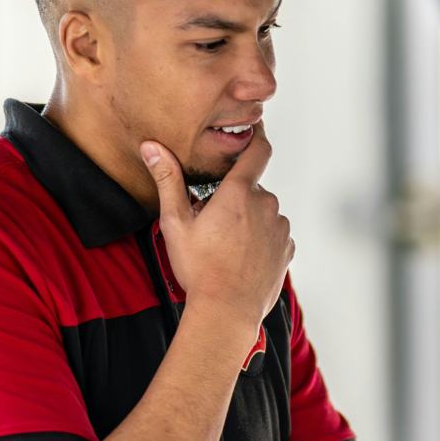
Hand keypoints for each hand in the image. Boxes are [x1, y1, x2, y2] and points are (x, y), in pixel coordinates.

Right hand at [141, 131, 290, 325]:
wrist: (226, 312)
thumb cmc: (200, 269)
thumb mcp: (176, 223)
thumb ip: (167, 180)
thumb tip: (152, 147)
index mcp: (240, 193)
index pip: (258, 151)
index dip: (257, 135)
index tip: (253, 128)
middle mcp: (266, 205)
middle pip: (252, 189)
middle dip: (234, 199)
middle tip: (212, 224)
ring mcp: (280, 229)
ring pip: (263, 213)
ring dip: (248, 221)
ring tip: (226, 247)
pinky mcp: (287, 250)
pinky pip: (273, 235)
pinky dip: (260, 240)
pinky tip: (241, 258)